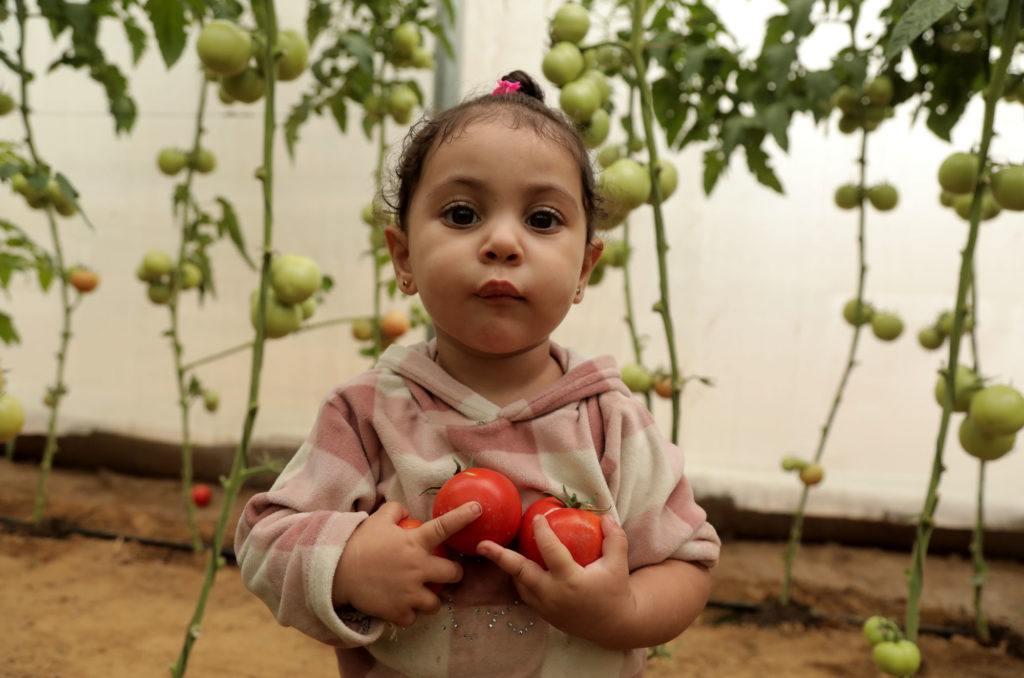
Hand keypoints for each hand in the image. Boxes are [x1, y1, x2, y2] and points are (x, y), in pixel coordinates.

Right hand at [334, 500, 480, 626]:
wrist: (336, 573)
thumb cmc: (358, 544)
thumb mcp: (376, 520)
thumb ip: (394, 511)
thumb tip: (406, 511)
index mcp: (414, 543)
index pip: (444, 527)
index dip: (463, 517)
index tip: (478, 510)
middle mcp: (417, 568)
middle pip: (454, 574)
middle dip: (454, 574)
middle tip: (444, 573)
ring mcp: (410, 592)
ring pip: (437, 602)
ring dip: (432, 599)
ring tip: (422, 595)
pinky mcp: (399, 611)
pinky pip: (414, 617)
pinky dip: (409, 613)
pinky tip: (401, 606)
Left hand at [477, 513, 635, 643]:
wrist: (614, 626)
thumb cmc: (616, 591)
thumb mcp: (618, 563)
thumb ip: (614, 538)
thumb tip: (605, 515)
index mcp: (571, 581)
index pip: (550, 551)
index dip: (542, 532)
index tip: (537, 517)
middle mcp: (554, 595)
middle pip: (521, 572)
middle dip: (500, 557)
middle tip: (482, 545)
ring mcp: (546, 607)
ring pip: (520, 584)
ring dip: (508, 567)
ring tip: (493, 550)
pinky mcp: (545, 615)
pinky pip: (526, 594)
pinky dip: (519, 579)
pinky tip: (516, 567)